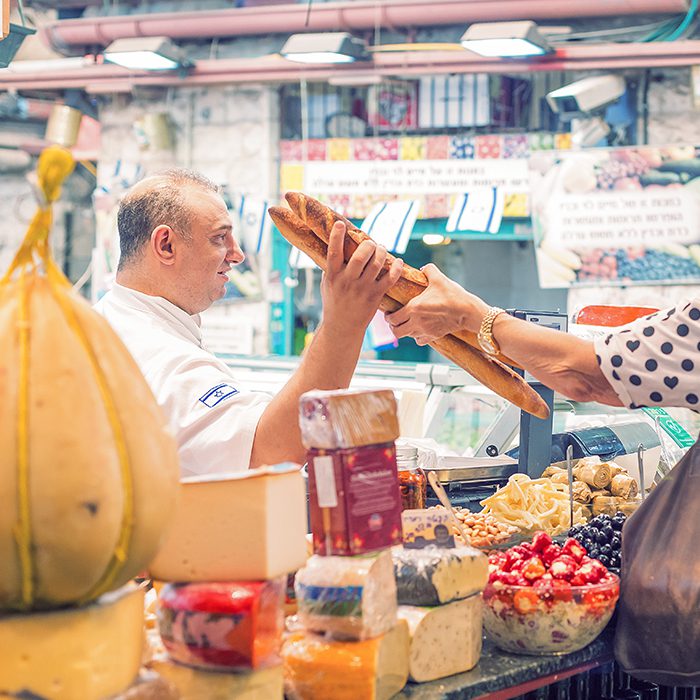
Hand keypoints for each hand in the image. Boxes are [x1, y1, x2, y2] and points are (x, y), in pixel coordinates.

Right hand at [320, 221, 402, 335]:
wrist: (342, 326)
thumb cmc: (334, 301)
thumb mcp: (327, 283)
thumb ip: (331, 266)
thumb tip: (336, 244)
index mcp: (333, 276)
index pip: (333, 253)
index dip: (336, 236)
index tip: (341, 224)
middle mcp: (348, 281)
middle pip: (361, 257)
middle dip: (368, 245)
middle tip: (370, 244)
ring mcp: (362, 289)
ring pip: (377, 264)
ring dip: (382, 252)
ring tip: (381, 249)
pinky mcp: (375, 296)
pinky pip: (390, 279)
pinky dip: (397, 268)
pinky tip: (398, 261)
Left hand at [385, 264, 488, 344]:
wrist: (468, 311)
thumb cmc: (453, 294)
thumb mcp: (439, 278)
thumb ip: (428, 270)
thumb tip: (423, 268)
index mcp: (414, 308)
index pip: (392, 318)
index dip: (388, 316)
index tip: (389, 313)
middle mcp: (417, 322)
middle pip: (396, 332)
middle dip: (393, 326)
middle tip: (395, 320)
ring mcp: (425, 331)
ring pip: (407, 336)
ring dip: (405, 331)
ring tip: (407, 323)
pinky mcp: (434, 336)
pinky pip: (419, 341)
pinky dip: (417, 337)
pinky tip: (420, 329)